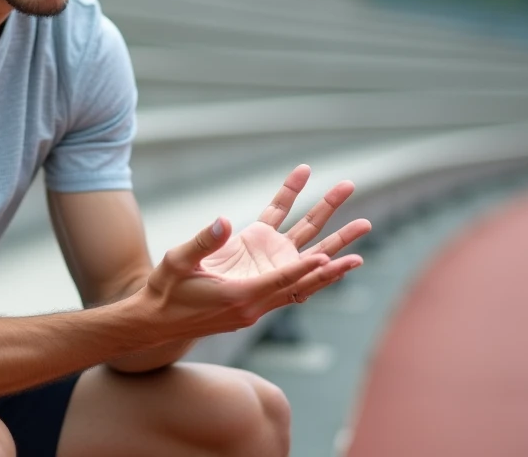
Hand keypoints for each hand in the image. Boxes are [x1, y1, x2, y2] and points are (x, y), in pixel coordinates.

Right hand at [141, 165, 369, 341]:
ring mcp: (260, 282)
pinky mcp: (253, 272)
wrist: (161, 316)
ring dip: (333, 242)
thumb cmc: (166, 292)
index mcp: (242, 296)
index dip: (303, 269)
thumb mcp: (178, 264)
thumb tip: (223, 221)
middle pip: (307, 269)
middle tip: (366, 224)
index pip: (281, 282)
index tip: (328, 258)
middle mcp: (260, 293)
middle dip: (337, 246)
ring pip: (303, 259)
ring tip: (362, 223)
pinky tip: (316, 212)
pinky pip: (282, 250)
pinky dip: (300, 232)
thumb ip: (202, 243)